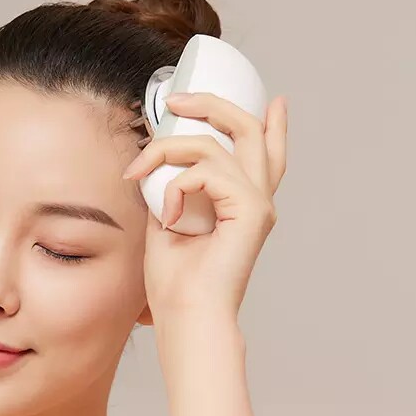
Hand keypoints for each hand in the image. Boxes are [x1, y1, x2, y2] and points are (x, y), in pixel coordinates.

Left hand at [121, 92, 287, 318]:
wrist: (186, 316)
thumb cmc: (176, 282)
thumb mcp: (167, 218)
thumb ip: (170, 186)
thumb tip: (156, 154)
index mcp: (242, 203)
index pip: (266, 153)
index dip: (272, 124)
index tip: (276, 101)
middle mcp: (258, 199)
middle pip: (249, 129)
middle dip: (212, 104)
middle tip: (176, 99)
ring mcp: (258, 203)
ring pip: (217, 144)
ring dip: (168, 149)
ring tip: (140, 171)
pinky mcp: (252, 211)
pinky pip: (207, 172)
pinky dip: (177, 186)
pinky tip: (168, 215)